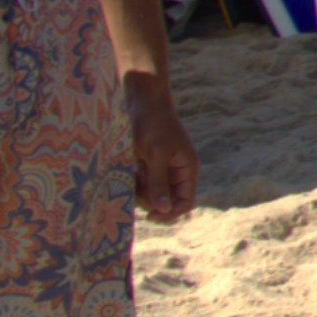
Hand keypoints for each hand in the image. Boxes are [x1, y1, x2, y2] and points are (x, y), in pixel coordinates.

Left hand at [123, 71, 200, 219]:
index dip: (170, 212)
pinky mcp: (148, 164)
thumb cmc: (152, 123)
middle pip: (166, 201)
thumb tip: (164, 210)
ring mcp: (162, 168)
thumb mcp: (155, 154)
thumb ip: (158, 182)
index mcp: (187, 168)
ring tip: (131, 171)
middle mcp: (177, 171)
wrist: (141, 100)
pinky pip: (141, 183)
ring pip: (151, 194)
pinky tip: (129, 166)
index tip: (150, 215)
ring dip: (139, 190)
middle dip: (150, 199)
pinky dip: (133, 181)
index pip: (185, 201)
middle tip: (135, 186)